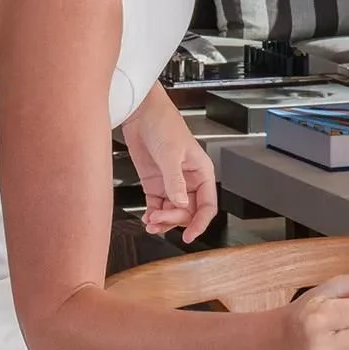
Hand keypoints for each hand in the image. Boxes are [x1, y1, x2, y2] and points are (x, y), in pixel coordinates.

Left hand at [121, 96, 216, 243]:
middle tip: (159, 218)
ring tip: (151, 222)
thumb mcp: (171, 153)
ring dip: (163, 221)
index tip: (190, 236)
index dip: (200, 223)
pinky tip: (147, 218)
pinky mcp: (155, 185)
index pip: (207, 205)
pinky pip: (158, 207)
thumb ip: (175, 181)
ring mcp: (171, 184)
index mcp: (202, 172)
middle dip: (174, 219)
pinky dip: (153, 216)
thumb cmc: (163, 124)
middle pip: (188, 212)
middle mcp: (189, 181)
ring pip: (172, 213)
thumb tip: (180, 203)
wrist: (141, 113)